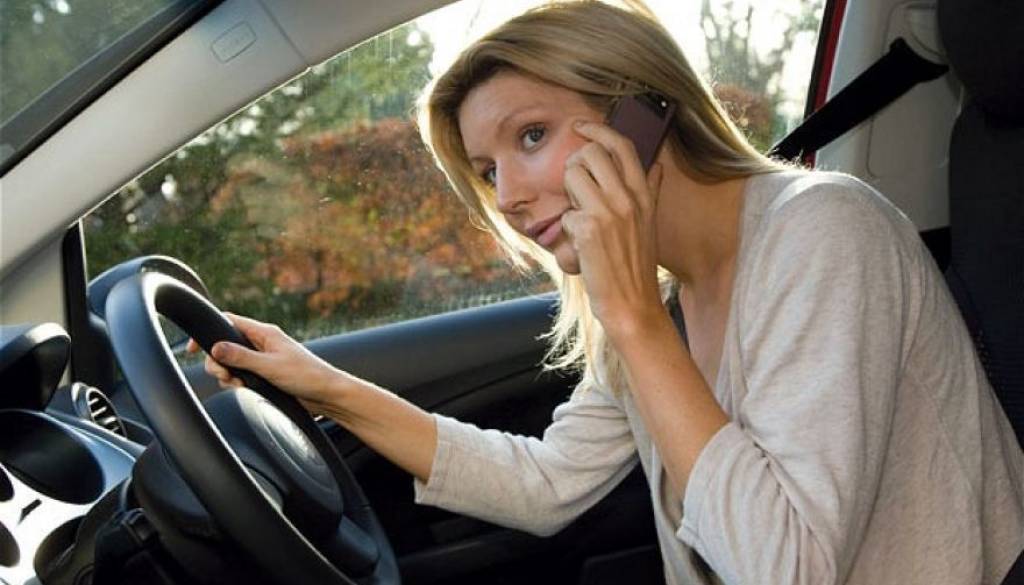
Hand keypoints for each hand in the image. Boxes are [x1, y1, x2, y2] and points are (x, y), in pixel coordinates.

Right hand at [187, 313, 343, 410]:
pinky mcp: (264, 374)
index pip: (228, 322)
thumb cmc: (307, 376)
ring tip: (241, 385)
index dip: (208, 332)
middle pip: (225, 346)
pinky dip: (238, 383)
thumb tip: (215, 347)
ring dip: (229, 375)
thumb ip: (241, 356)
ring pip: (231, 363)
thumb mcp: (269, 366)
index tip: (192, 348)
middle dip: (219, 362)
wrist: (326, 395)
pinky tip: (247, 390)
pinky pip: (241, 375)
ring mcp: (262, 359)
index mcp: (264, 333)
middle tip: (226, 376)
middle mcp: (261, 343)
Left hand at [561, 121, 665, 336]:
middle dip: (575, 167)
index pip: (621, 145)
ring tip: (580, 218)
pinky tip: (581, 246)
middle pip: (590, 153)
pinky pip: (565, 214)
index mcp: (642, 193)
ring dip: (568, 195)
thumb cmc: (636, 266)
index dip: (596, 130)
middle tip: (577, 191)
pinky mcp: (588, 230)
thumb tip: (658, 166)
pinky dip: (567, 231)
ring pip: (572, 174)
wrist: (634, 305)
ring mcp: (608, 213)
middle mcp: (628, 198)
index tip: (579, 127)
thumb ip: (651, 191)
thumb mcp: (650, 223)